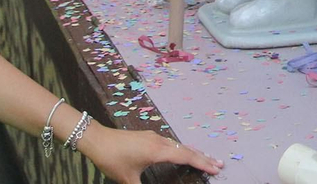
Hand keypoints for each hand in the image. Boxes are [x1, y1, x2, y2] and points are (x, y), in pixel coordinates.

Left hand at [77, 122, 222, 183]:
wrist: (96, 139)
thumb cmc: (112, 159)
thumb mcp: (127, 179)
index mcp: (157, 151)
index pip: (185, 157)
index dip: (202, 163)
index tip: (216, 168)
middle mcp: (159, 141)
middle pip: (186, 149)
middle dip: (204, 157)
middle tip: (220, 163)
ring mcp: (154, 137)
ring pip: (179, 145)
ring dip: (193, 152)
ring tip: (205, 158)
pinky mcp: (148, 137)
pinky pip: (171, 143)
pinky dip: (182, 149)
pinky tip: (182, 152)